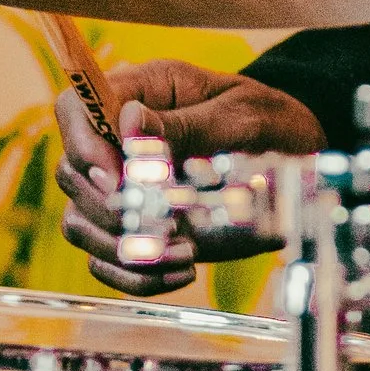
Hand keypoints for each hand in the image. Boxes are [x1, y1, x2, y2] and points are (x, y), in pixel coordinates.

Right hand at [56, 56, 325, 295]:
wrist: (298, 155)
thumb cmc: (268, 121)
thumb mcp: (237, 116)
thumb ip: (184, 124)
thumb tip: (128, 120)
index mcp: (139, 94)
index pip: (74, 110)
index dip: (81, 145)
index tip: (118, 178)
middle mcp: (119, 142)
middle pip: (71, 174)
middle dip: (107, 207)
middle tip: (165, 222)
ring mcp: (124, 189)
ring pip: (80, 223)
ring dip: (121, 248)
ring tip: (185, 252)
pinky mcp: (139, 228)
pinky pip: (108, 260)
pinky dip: (135, 276)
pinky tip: (181, 272)